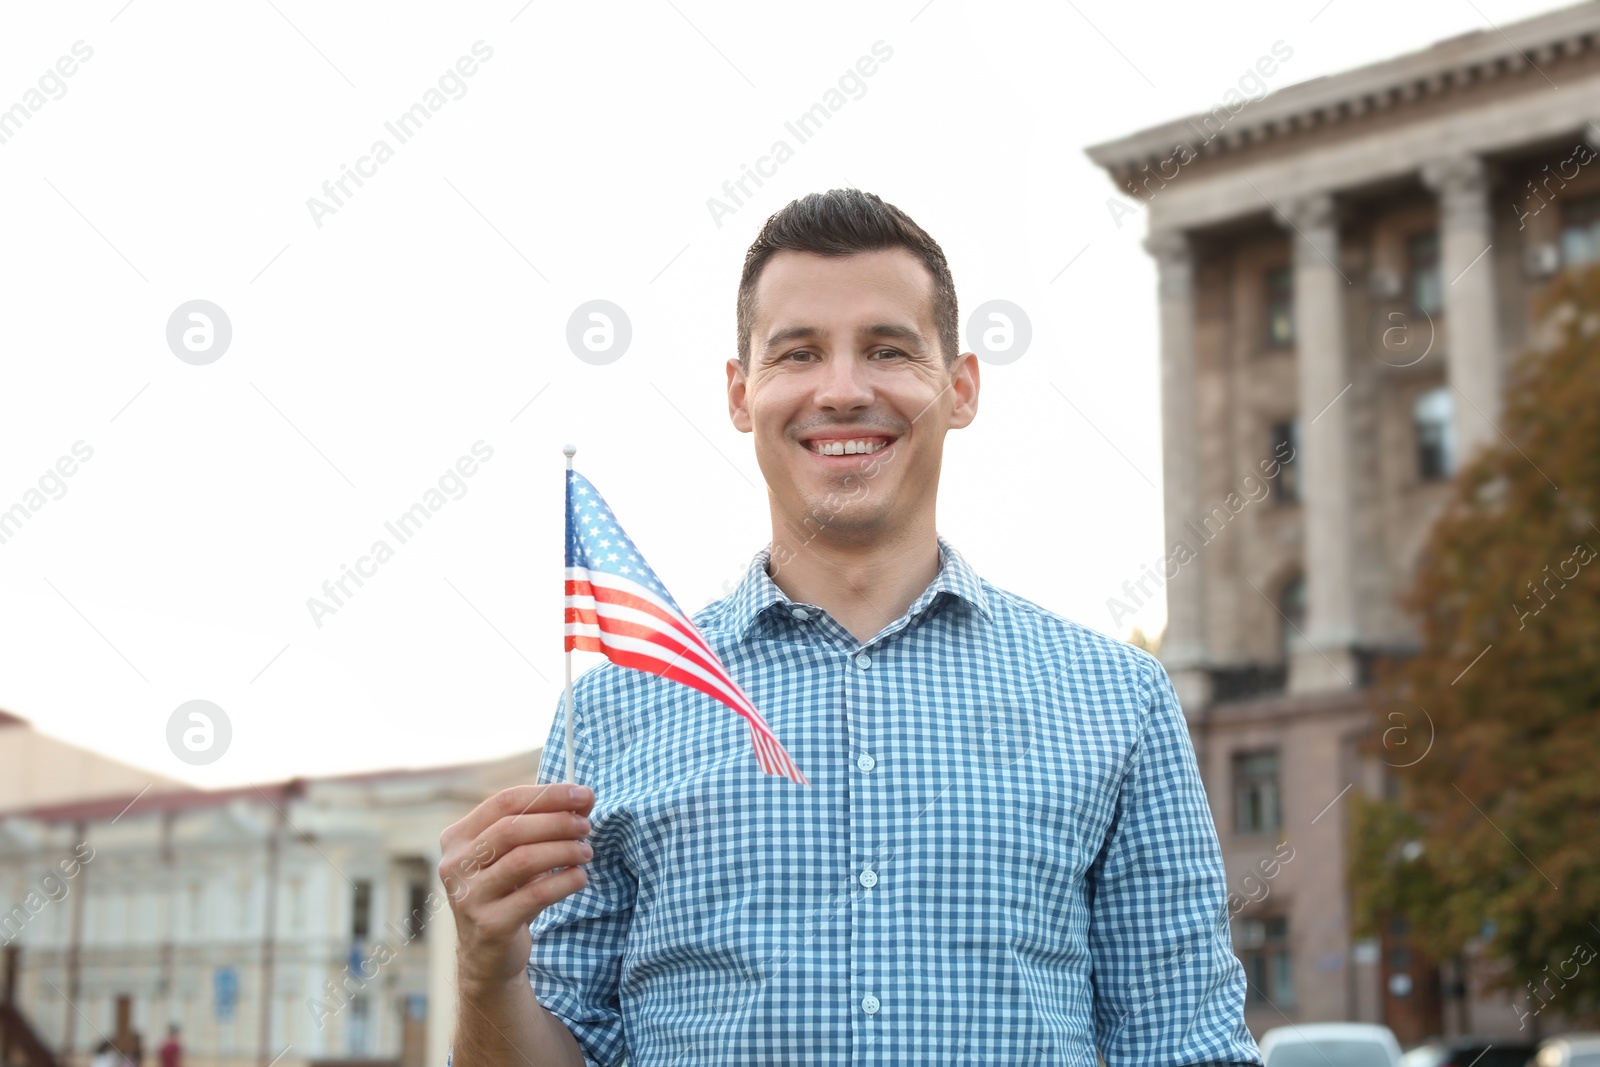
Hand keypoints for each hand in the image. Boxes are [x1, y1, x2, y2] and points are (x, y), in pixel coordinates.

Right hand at [438, 783, 595, 992]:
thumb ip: (544, 822)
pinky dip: (564, 881)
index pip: (505, 801)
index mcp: (458, 837)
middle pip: (512, 829)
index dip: (548, 795)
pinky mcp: (489, 925)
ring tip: (586, 852)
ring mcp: (468, 896)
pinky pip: (535, 895)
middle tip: (586, 826)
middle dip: (557, 822)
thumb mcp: (517, 853)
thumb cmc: (507, 892)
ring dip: (563, 850)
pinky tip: (579, 877)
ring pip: (523, 860)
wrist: (488, 954)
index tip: (583, 794)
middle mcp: (455, 864)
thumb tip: (585, 797)